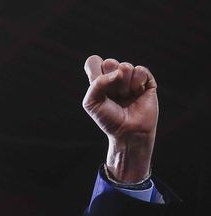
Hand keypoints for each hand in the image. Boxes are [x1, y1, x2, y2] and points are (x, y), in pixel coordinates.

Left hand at [82, 55, 157, 182]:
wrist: (128, 131)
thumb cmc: (108, 119)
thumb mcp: (91, 103)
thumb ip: (96, 84)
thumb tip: (119, 72)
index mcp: (99, 80)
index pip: (93, 61)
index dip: (95, 71)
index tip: (97, 85)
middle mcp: (114, 77)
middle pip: (110, 62)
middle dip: (111, 81)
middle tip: (113, 96)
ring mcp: (131, 78)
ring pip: (126, 66)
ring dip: (124, 85)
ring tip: (126, 97)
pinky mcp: (147, 81)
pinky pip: (141, 70)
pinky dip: (137, 83)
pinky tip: (138, 93)